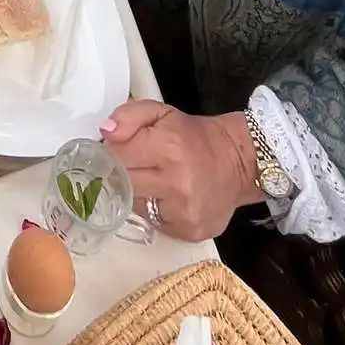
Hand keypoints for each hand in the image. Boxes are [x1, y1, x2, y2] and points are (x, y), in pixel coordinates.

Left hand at [100, 100, 260, 241]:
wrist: (239, 161)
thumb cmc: (196, 137)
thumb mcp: (162, 112)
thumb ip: (129, 115)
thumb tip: (105, 132)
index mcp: (168, 148)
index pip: (118, 156)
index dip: (115, 152)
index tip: (122, 150)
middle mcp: (176, 183)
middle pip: (124, 184)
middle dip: (125, 173)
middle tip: (138, 165)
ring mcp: (184, 212)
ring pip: (136, 206)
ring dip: (139, 193)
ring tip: (156, 179)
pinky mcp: (190, 231)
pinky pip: (156, 222)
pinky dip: (157, 210)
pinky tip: (170, 197)